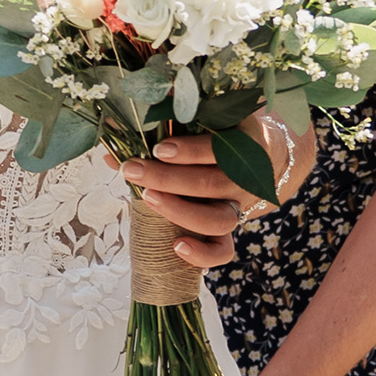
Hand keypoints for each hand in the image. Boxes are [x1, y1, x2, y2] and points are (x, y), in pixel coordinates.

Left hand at [113, 112, 304, 271]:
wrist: (262, 156)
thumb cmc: (218, 133)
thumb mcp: (200, 121)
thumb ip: (164, 123)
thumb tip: (113, 130)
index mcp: (239, 144)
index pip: (217, 149)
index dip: (188, 151)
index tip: (157, 150)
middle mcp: (242, 178)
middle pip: (210, 184)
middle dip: (167, 179)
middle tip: (132, 170)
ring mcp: (237, 206)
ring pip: (218, 220)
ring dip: (180, 212)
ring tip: (148, 199)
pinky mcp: (231, 230)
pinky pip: (224, 251)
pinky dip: (202, 254)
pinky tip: (177, 246)